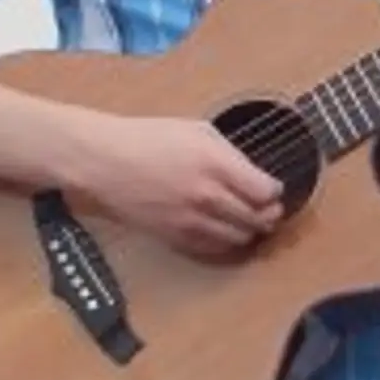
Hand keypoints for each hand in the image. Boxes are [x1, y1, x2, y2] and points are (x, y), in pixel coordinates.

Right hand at [66, 114, 283, 258]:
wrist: (104, 162)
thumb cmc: (147, 139)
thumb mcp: (199, 130)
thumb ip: (231, 153)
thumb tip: (254, 173)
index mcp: (216, 164)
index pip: (266, 192)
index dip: (275, 192)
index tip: (273, 188)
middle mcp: (206, 196)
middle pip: (258, 219)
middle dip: (270, 214)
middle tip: (270, 209)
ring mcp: (190, 220)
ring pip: (239, 238)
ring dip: (251, 230)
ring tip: (250, 220)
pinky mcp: (174, 237)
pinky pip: (214, 249)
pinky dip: (227, 242)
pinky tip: (226, 230)